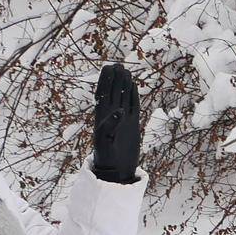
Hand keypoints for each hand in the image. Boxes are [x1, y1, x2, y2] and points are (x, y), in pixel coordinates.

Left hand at [92, 63, 140, 182]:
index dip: (105, 80)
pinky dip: (133, 95)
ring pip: (123, 97)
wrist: (116, 170)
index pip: (103, 93)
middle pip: (113, 92)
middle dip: (115, 78)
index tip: (108, 67)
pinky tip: (134, 86)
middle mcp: (112, 115)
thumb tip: (119, 111)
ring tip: (126, 71)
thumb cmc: (106, 156)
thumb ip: (110, 125)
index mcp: (102, 116)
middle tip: (118, 65)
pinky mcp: (132, 124)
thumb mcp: (105, 141)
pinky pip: (134, 106)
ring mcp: (123, 119)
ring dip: (124, 84)